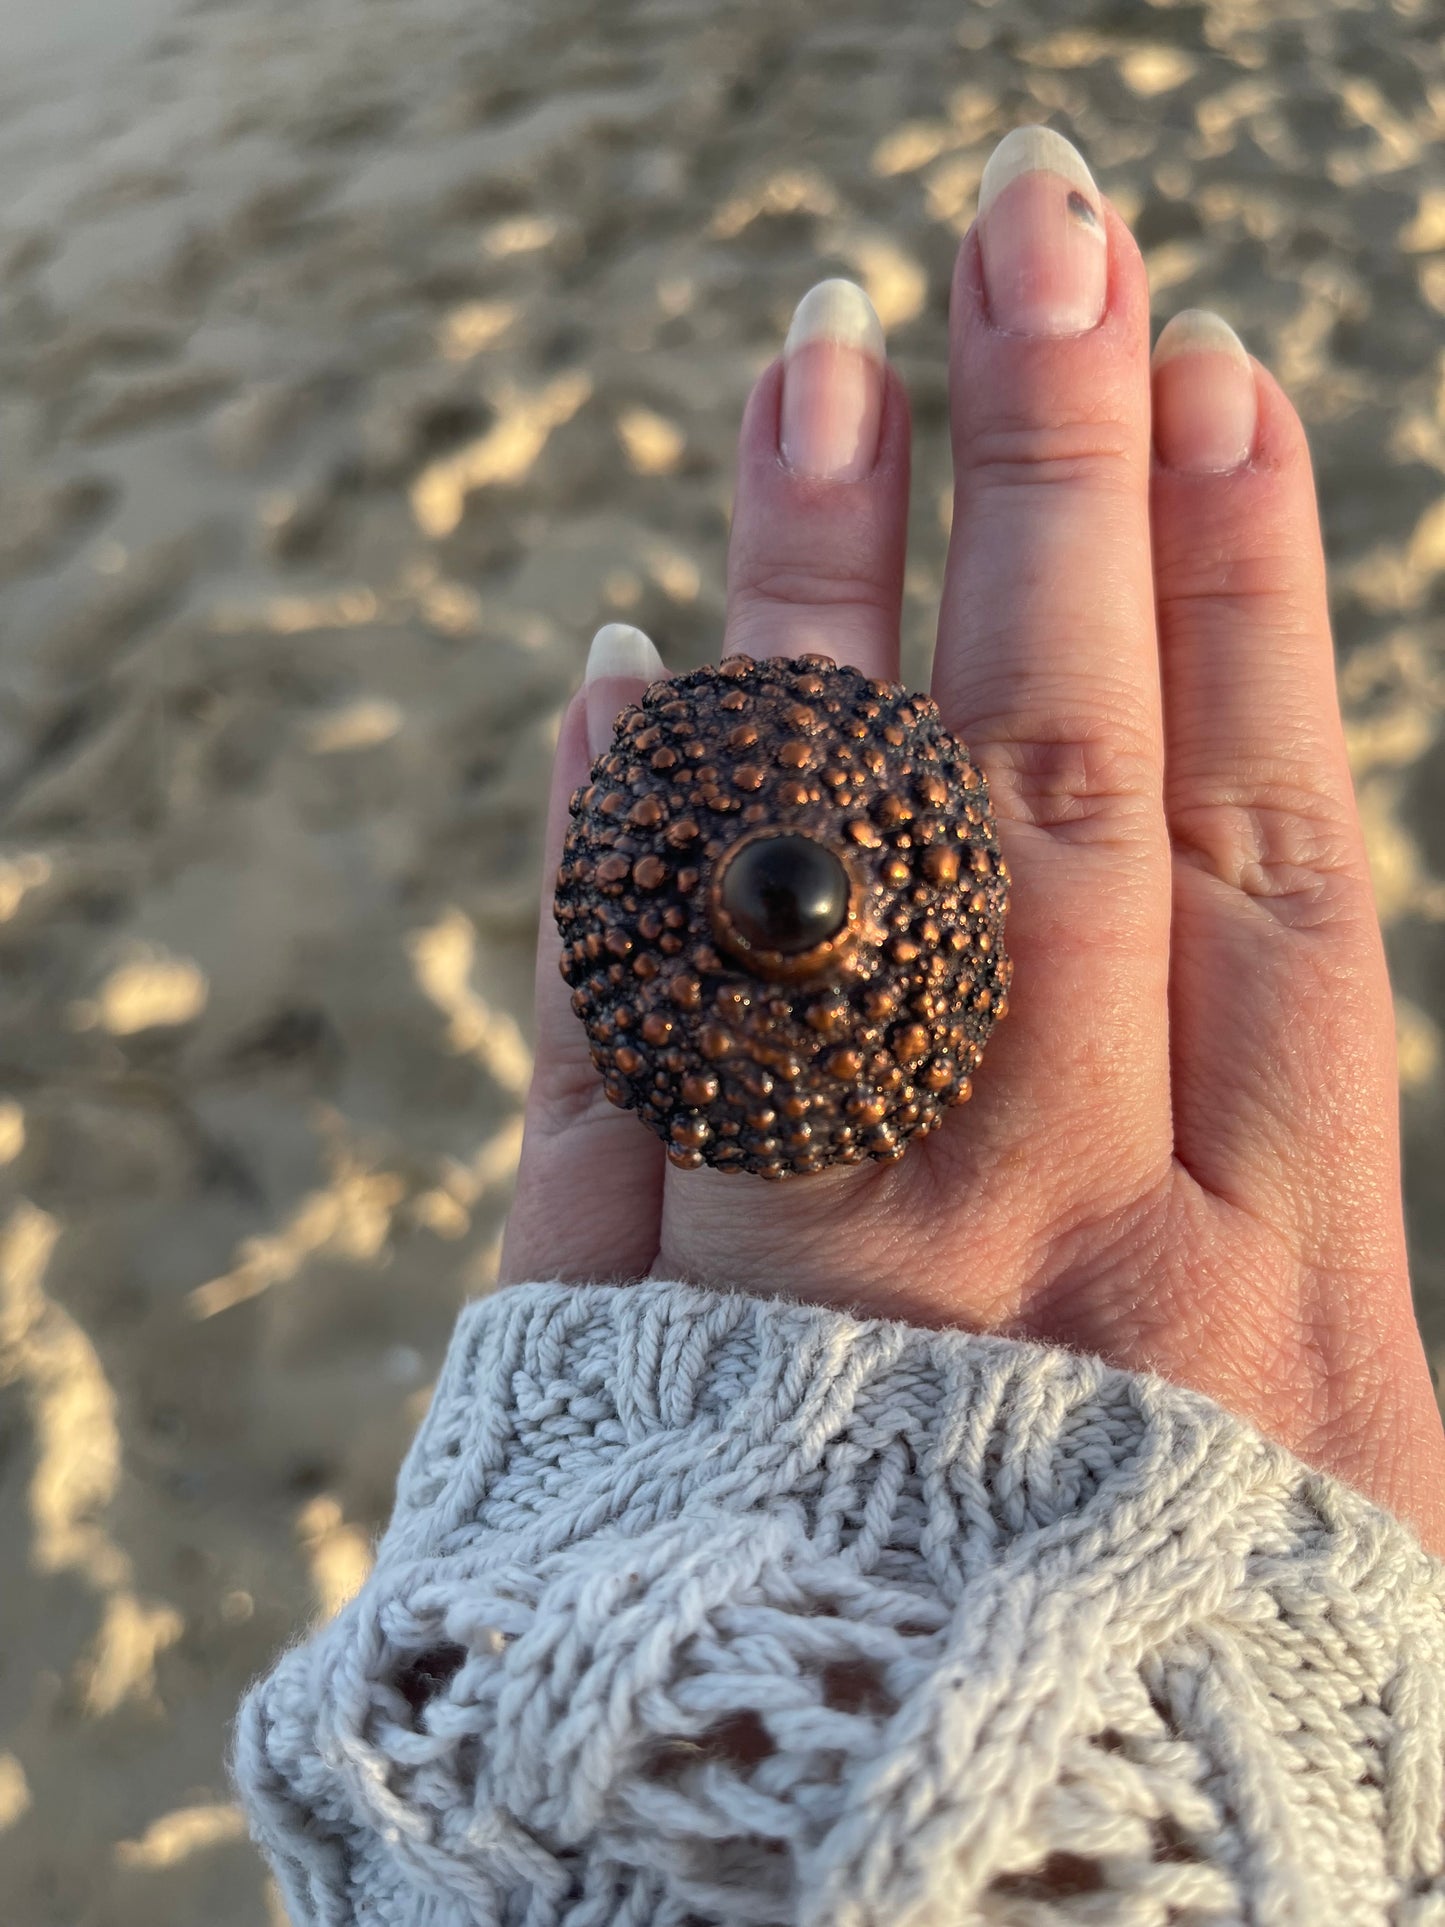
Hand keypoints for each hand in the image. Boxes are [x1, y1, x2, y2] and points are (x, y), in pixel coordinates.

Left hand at [501, 127, 1444, 1550]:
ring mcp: (813, 1313)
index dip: (1248, 614)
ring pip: (826, 902)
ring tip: (818, 354)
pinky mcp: (624, 1380)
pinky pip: (610, 1089)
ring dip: (817, 608)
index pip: (1259, 875)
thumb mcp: (1353, 1525)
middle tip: (1029, 228)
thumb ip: (1291, 1225)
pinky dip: (607, 873)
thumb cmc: (1189, 1772)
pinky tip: (611, 674)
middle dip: (1054, 505)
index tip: (1222, 382)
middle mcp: (1048, 1271)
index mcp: (1271, 1318)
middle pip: (1054, 814)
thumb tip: (1264, 934)